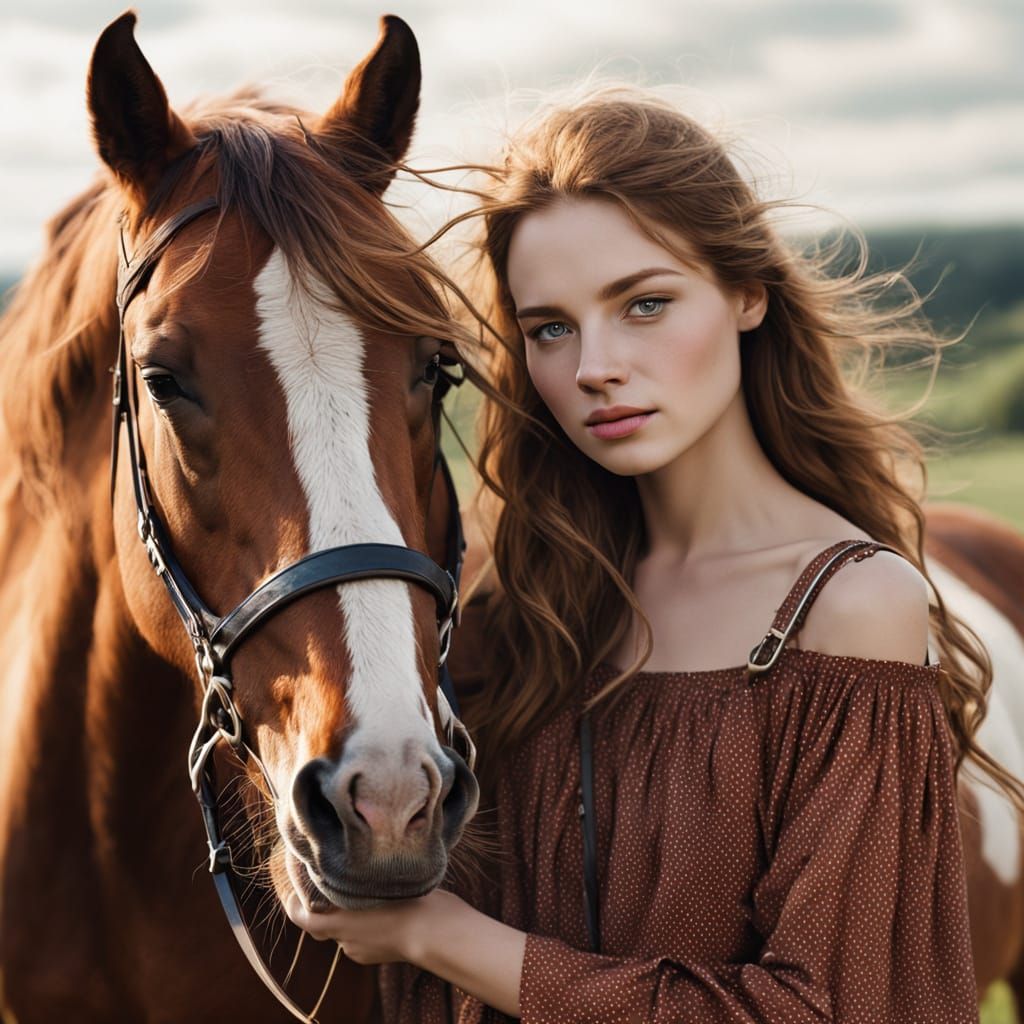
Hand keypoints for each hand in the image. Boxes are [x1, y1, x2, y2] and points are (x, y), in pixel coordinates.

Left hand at [284, 889, 438, 965]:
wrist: (433, 932)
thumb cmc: (406, 901)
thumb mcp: (375, 883)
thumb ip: (352, 880)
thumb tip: (336, 868)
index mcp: (339, 920)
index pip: (301, 917)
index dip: (293, 904)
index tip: (293, 888)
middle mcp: (344, 939)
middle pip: (322, 924)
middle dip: (322, 906)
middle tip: (328, 883)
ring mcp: (359, 950)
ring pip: (344, 930)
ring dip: (347, 915)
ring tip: (362, 891)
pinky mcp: (374, 955)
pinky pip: (360, 939)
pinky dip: (364, 925)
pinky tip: (381, 909)